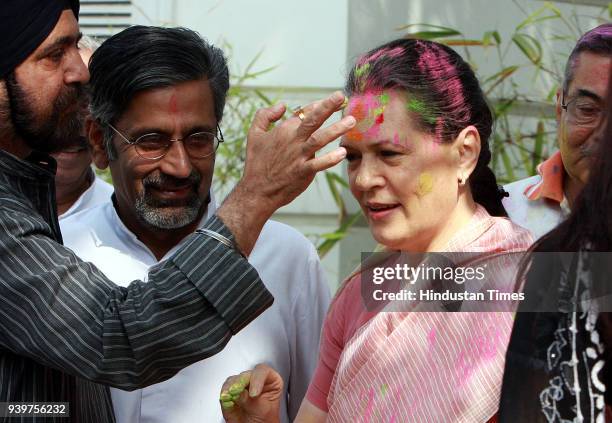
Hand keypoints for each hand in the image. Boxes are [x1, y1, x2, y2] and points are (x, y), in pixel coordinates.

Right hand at [220, 364, 282, 422]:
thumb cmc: (265, 421)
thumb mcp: (263, 410)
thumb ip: (251, 400)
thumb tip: (240, 393)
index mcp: (270, 381)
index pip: (263, 371)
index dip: (257, 380)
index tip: (254, 394)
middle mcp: (255, 380)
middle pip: (246, 374)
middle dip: (240, 383)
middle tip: (237, 392)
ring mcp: (242, 386)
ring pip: (233, 380)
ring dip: (230, 388)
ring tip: (231, 397)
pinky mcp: (230, 393)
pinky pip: (225, 389)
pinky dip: (224, 394)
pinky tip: (227, 399)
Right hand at [238, 90, 353, 212]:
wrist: (256, 190)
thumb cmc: (256, 162)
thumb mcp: (254, 134)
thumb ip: (265, 115)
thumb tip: (282, 105)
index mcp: (283, 130)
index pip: (304, 112)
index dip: (318, 105)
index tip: (333, 99)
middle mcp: (292, 140)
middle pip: (313, 120)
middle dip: (327, 106)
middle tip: (341, 96)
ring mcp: (298, 156)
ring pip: (320, 139)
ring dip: (336, 129)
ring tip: (351, 120)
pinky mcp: (302, 172)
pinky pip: (319, 164)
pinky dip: (330, 159)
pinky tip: (342, 153)